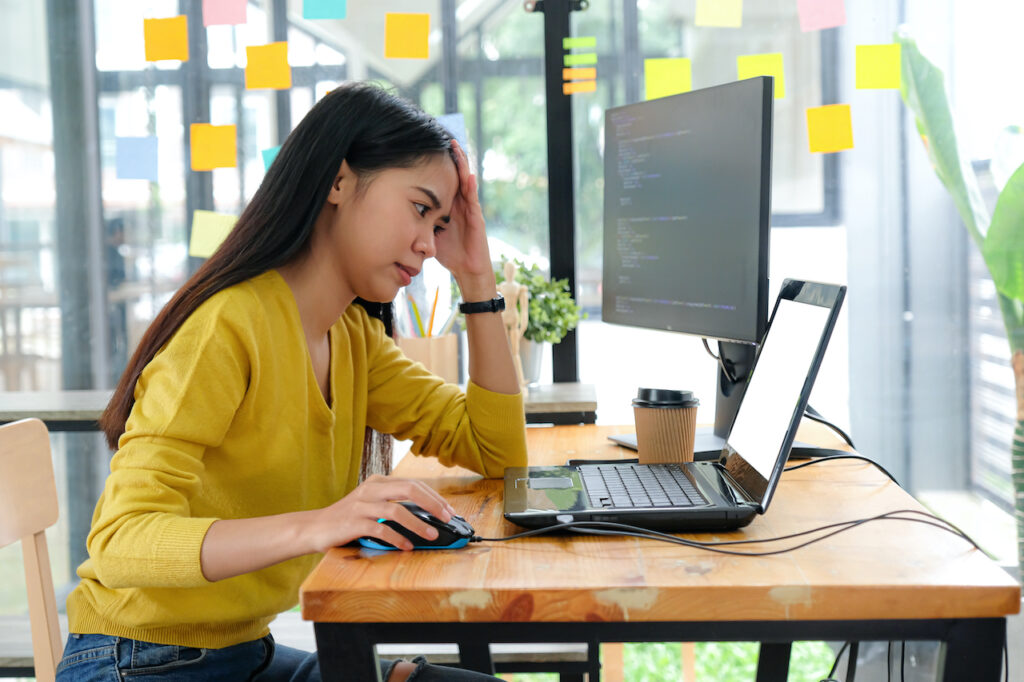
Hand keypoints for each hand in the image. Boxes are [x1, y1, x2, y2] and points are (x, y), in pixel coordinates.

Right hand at [303, 475, 458, 552]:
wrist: (314, 528)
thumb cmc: (347, 519)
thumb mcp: (371, 505)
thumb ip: (393, 505)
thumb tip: (428, 518)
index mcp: (378, 482)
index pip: (413, 484)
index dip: (434, 497)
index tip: (449, 510)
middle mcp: (371, 489)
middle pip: (409, 489)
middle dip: (433, 504)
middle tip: (447, 518)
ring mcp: (361, 505)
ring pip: (397, 510)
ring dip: (418, 524)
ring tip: (432, 535)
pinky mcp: (353, 523)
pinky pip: (380, 529)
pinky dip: (397, 538)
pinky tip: (406, 546)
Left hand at [434, 140, 495, 300]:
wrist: (467, 269)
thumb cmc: (449, 252)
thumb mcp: (428, 232)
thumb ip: (419, 220)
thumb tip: (394, 212)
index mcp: (448, 204)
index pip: (442, 178)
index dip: (437, 163)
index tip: (429, 145)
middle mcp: (459, 202)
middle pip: (454, 173)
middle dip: (451, 156)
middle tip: (444, 136)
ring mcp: (469, 208)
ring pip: (464, 181)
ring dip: (461, 164)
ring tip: (456, 147)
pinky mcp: (476, 217)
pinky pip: (472, 199)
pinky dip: (470, 186)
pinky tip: (467, 175)